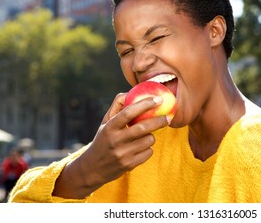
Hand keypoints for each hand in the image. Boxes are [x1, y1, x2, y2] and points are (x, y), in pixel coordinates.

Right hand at [53, 93, 169, 198]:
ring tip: (145, 136)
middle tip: (168, 117)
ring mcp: (122, 154)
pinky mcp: (129, 165)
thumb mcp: (105, 123)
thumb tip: (129, 93)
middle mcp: (115, 140)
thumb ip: (117, 106)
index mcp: (109, 127)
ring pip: (148, 140)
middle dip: (159, 120)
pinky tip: (140, 148)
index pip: (128, 112)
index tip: (158, 99)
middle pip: (143, 128)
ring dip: (152, 136)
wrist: (92, 168)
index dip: (145, 104)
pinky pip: (148, 152)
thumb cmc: (103, 140)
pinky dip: (148, 148)